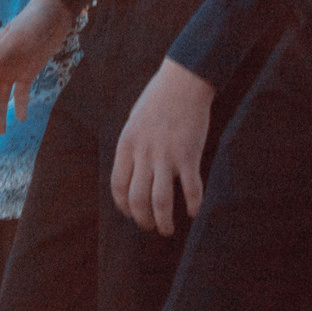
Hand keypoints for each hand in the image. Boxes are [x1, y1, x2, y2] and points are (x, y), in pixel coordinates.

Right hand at [0, 0, 72, 133]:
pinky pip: (20, 92)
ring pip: (2, 95)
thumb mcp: (18, 38)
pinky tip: (21, 118)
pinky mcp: (28, 72)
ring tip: (2, 132)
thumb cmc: (34, 22)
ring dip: (0, 112)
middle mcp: (0, 65)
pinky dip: (19, 105)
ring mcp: (14, 69)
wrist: (55, 12)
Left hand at [112, 59, 214, 234]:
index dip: (123, 206)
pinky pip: (191, 189)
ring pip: (161, 202)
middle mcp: (144, 153)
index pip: (118, 186)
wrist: (184, 80)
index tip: (131, 214)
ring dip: (163, 222)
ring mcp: (167, 155)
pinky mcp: (189, 155)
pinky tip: (194, 212)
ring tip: (167, 229)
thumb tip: (132, 174)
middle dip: (143, 220)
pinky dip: (193, 206)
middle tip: (150, 226)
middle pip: (138, 200)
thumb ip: (132, 148)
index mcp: (127, 145)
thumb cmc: (158, 99)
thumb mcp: (134, 121)